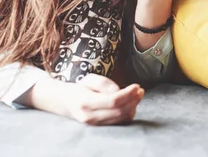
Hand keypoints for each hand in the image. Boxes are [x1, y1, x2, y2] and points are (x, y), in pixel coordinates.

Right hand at [28, 74, 144, 125]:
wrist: (67, 102)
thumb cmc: (81, 88)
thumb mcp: (89, 79)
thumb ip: (103, 83)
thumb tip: (118, 90)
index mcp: (86, 103)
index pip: (113, 101)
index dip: (128, 94)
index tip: (137, 86)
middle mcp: (90, 117)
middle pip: (119, 111)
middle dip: (133, 100)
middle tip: (140, 90)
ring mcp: (95, 125)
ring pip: (121, 118)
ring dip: (133, 106)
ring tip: (138, 94)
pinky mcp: (101, 127)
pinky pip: (119, 122)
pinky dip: (129, 112)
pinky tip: (132, 103)